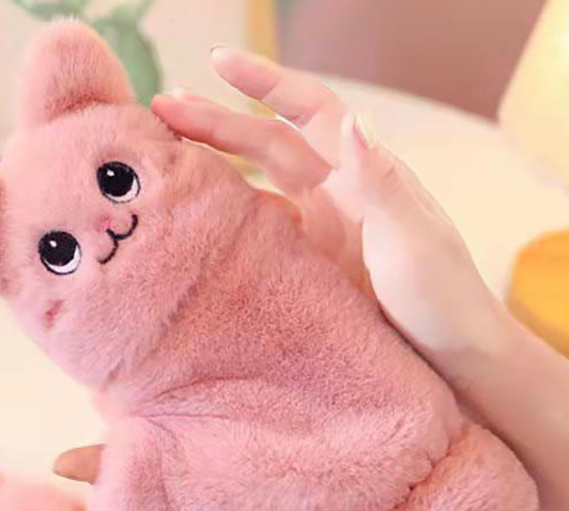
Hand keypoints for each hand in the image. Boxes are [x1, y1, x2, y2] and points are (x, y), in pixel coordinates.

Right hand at [54, 46, 506, 484]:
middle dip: (215, 121)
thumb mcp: (414, 241)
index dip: (264, 83)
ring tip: (163, 158)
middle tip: (160, 110)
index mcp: (362, 174)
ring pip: (253, 184)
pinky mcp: (305, 264)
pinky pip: (257, 232)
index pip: (309, 111)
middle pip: (265, 143)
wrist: (446, 351)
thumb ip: (382, 183)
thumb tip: (353, 119)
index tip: (218, 62)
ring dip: (212, 166)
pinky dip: (225, 221)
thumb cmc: (441, 295)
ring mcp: (315, 228)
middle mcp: (333, 191)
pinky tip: (194, 223)